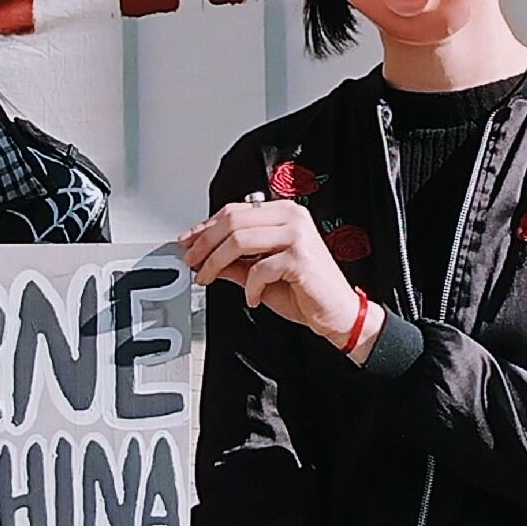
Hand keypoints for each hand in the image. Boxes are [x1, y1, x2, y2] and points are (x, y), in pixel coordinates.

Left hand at [179, 194, 364, 352]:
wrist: (339, 314)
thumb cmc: (305, 292)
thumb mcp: (260, 273)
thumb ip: (234, 261)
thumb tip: (202, 256)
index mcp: (283, 213)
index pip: (234, 211)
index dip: (205, 227)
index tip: (187, 242)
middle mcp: (291, 217)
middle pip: (232, 221)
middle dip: (205, 244)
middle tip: (192, 263)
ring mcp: (297, 235)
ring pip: (239, 240)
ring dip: (217, 263)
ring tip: (210, 278)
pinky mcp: (300, 257)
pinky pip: (258, 269)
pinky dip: (249, 288)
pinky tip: (253, 297)